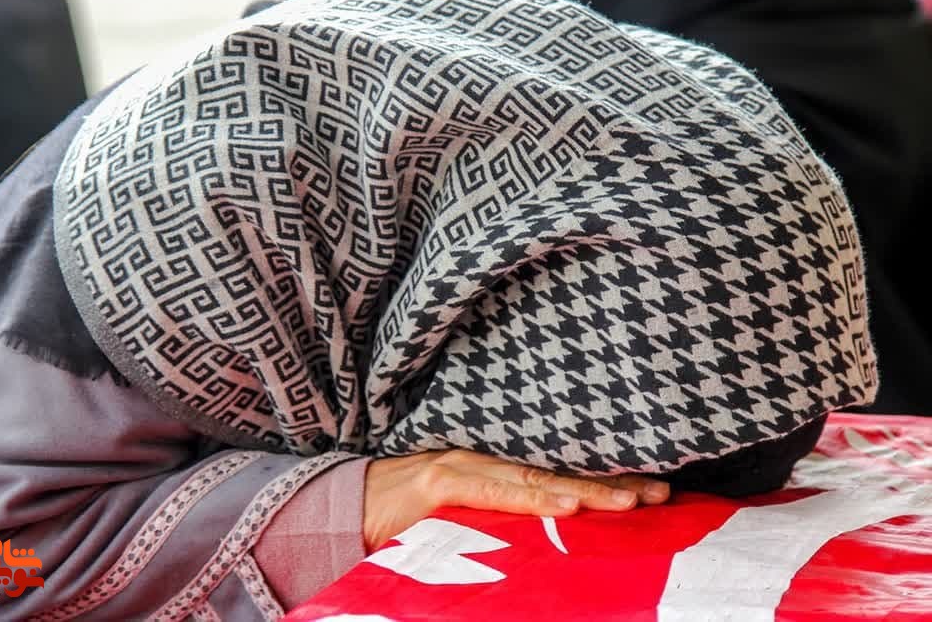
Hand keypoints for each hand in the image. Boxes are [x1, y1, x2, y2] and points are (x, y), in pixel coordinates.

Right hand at [362, 449, 669, 552]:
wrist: (339, 510)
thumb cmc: (401, 520)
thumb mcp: (460, 521)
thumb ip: (500, 522)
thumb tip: (548, 542)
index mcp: (493, 471)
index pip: (558, 476)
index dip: (604, 482)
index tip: (651, 493)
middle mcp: (485, 461)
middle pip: (559, 472)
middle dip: (611, 483)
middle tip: (662, 494)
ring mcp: (463, 466)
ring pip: (536, 478)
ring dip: (586, 490)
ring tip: (630, 501)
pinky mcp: (439, 481)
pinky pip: (493, 490)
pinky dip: (532, 497)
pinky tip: (566, 503)